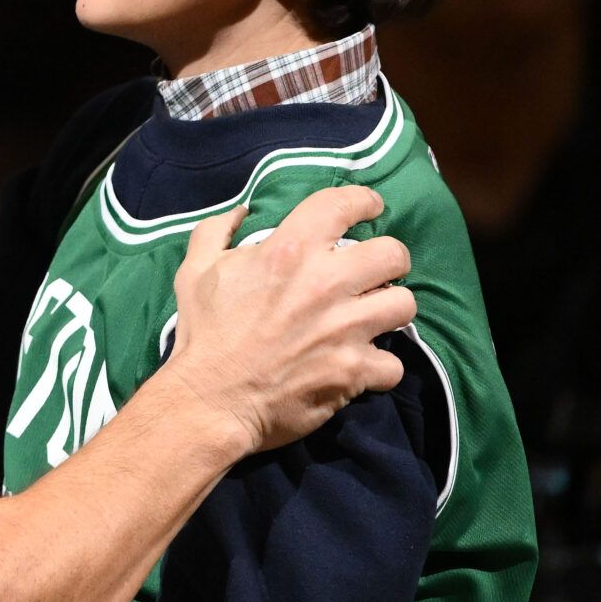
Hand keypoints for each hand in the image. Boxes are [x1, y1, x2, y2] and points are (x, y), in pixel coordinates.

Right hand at [162, 185, 414, 453]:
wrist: (210, 400)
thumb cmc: (203, 333)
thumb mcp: (194, 272)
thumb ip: (215, 232)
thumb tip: (241, 212)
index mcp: (287, 252)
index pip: (343, 205)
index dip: (363, 201)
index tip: (368, 207)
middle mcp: (325, 284)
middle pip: (393, 253)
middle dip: (390, 259)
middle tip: (375, 271)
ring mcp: (344, 329)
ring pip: (405, 304)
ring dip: (390, 309)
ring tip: (374, 315)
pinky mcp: (353, 370)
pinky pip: (394, 364)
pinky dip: (380, 367)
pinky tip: (363, 365)